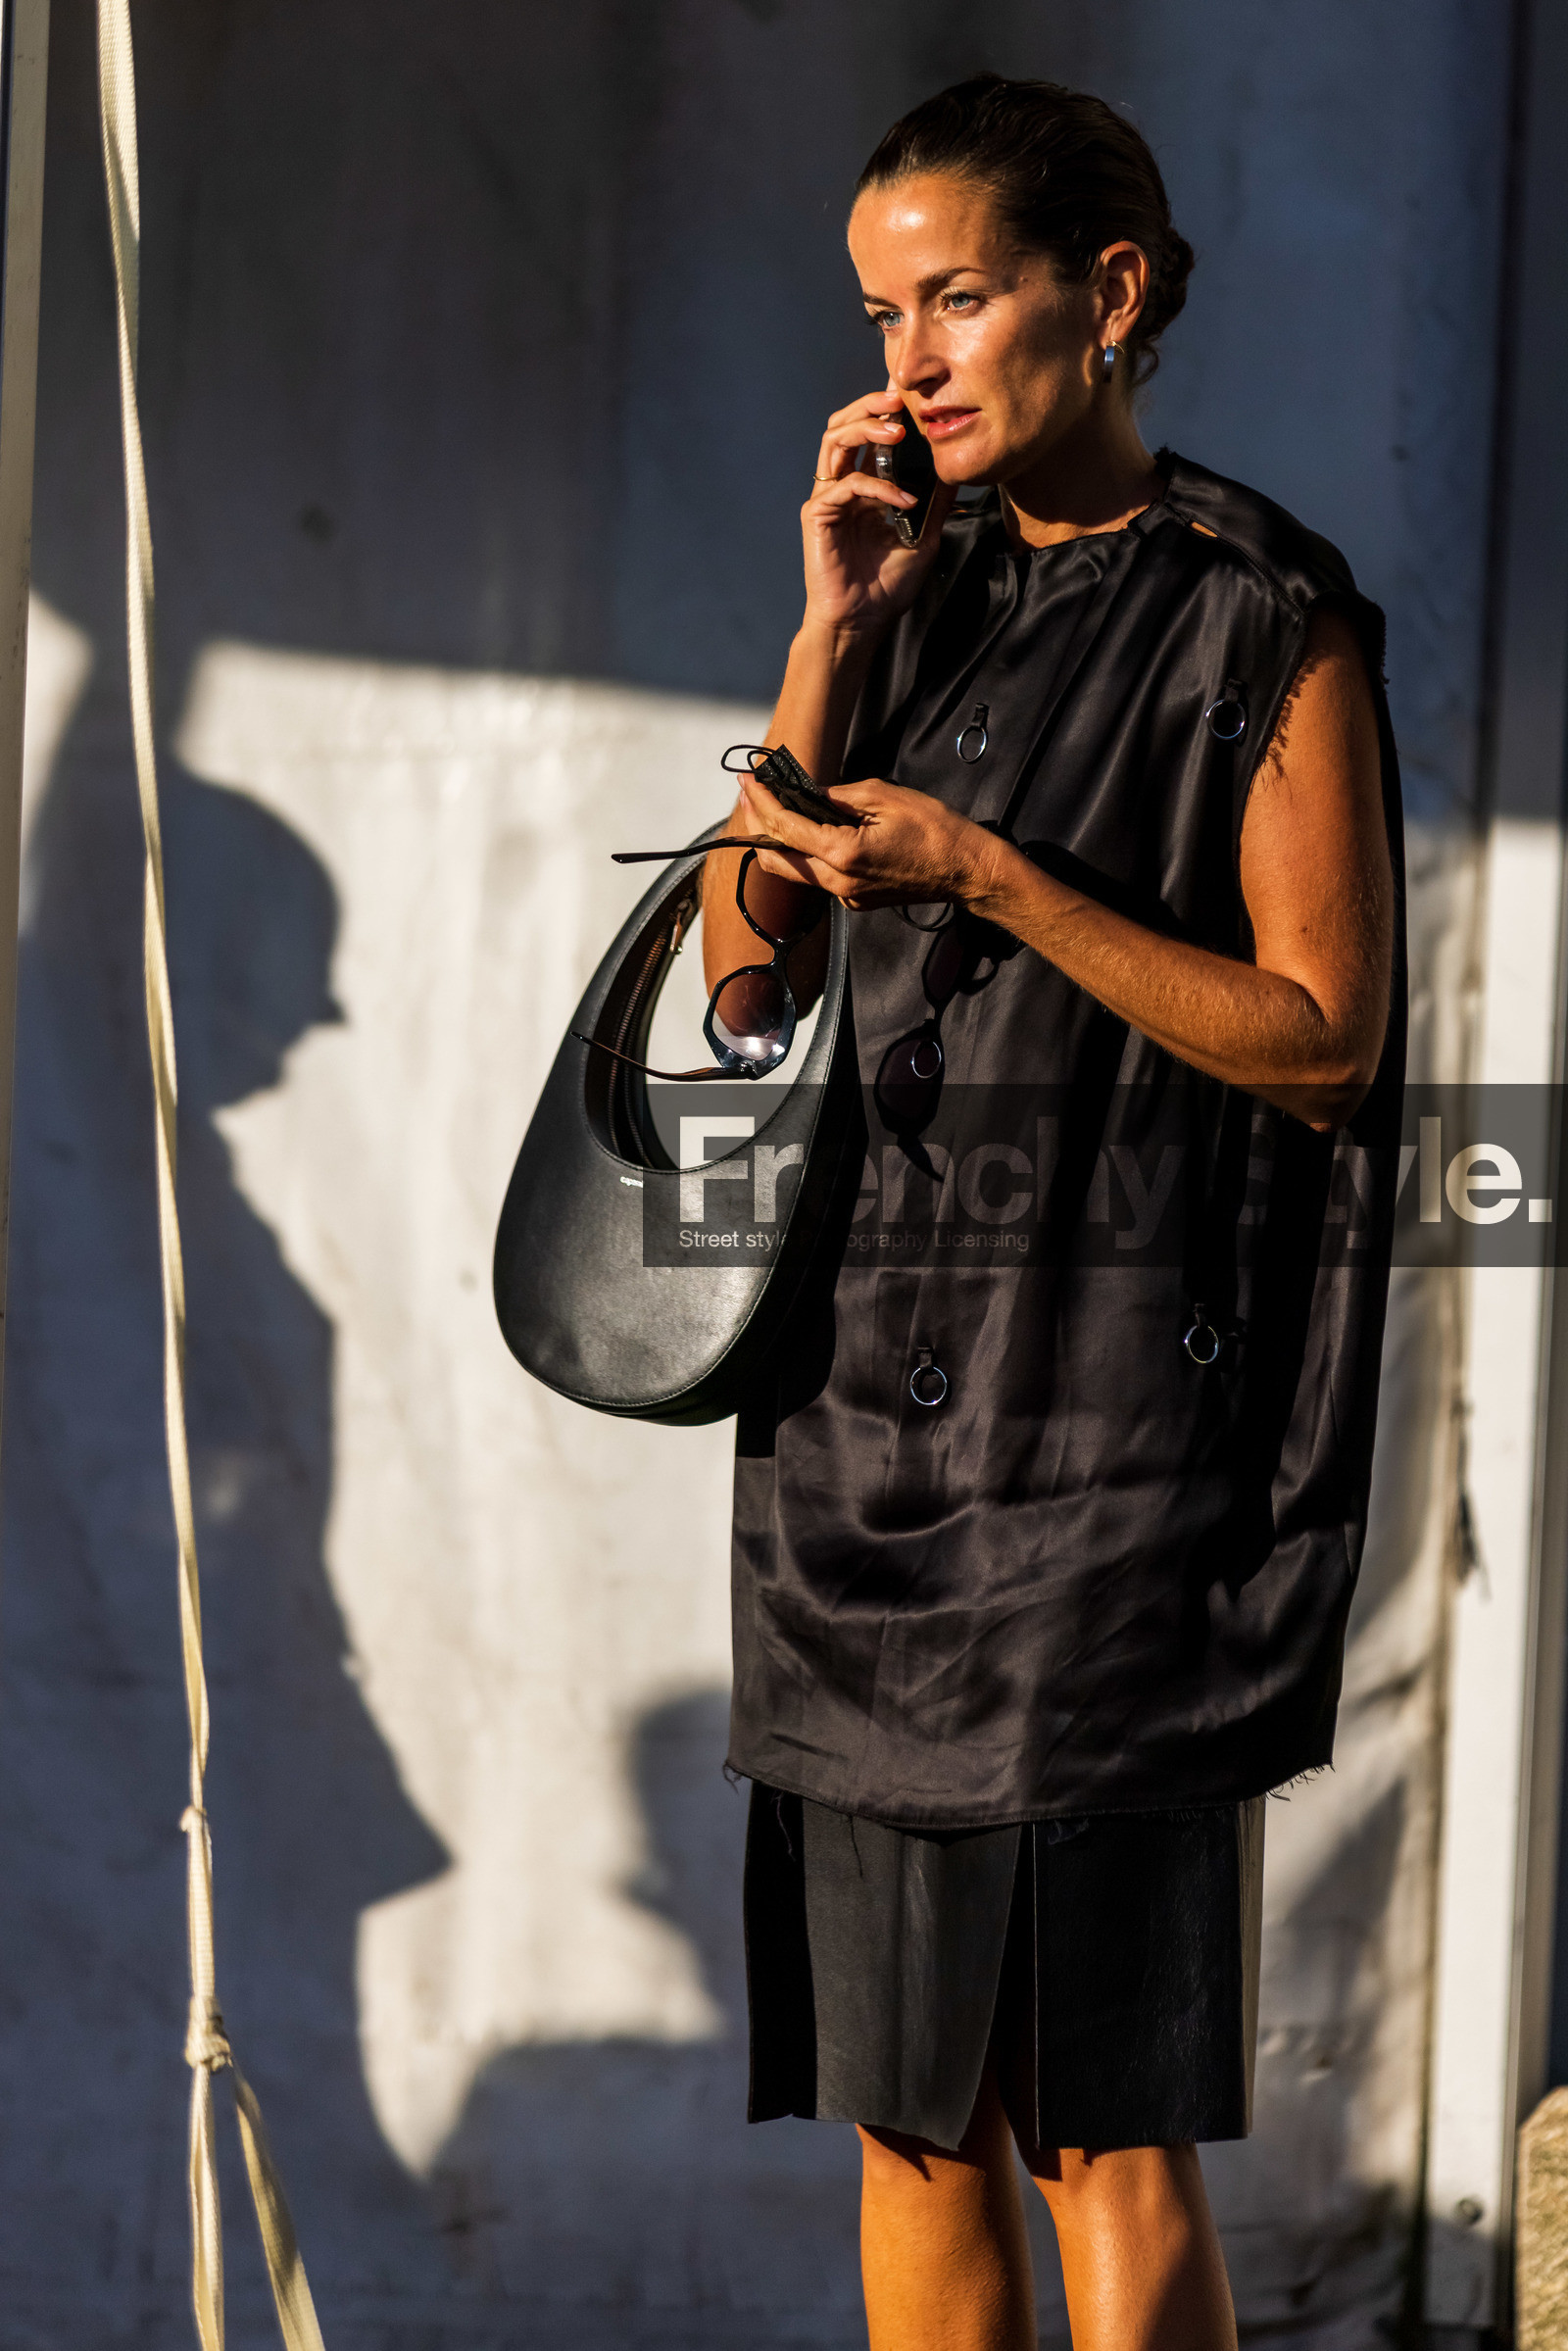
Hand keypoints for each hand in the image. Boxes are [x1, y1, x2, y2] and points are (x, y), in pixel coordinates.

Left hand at [738, 766, 1007, 912]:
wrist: (964, 870)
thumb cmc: (934, 830)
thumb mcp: (883, 796)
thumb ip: (837, 796)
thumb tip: (809, 792)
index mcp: (842, 853)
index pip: (784, 828)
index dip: (761, 802)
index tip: (747, 781)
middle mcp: (837, 882)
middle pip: (775, 859)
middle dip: (758, 826)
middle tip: (752, 796)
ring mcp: (845, 896)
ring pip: (794, 871)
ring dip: (779, 841)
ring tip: (776, 808)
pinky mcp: (854, 900)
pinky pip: (818, 877)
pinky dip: (806, 853)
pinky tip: (812, 828)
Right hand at [802, 389, 957, 640]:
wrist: (861, 622)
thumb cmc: (886, 587)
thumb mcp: (924, 537)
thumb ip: (936, 503)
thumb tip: (957, 471)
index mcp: (862, 489)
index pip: (867, 436)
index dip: (885, 413)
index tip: (914, 401)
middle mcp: (840, 487)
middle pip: (843, 425)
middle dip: (869, 405)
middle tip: (898, 399)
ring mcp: (826, 499)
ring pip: (834, 441)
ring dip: (866, 428)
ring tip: (898, 431)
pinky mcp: (817, 515)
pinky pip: (847, 485)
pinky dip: (878, 487)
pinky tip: (904, 500)